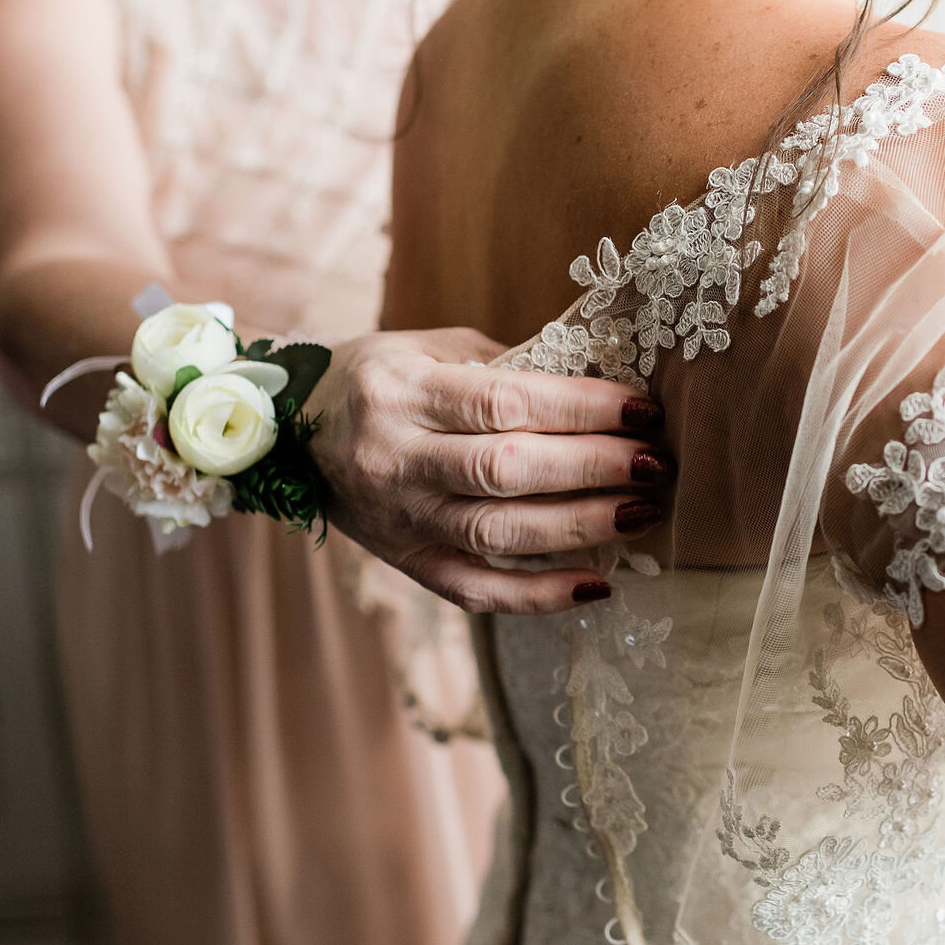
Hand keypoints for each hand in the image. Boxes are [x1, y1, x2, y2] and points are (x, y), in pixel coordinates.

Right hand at [304, 327, 669, 613]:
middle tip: (655, 463)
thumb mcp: (433, 348)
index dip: (580, 407)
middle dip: (593, 467)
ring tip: (641, 514)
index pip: (505, 401)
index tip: (642, 408)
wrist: (290, 432)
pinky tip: (597, 586)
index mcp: (403, 391)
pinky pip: (476, 591)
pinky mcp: (406, 564)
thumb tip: (604, 383)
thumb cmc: (382, 378)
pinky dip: (539, 596)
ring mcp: (400, 518)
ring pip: (497, 533)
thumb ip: (509, 367)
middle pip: (506, 469)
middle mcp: (396, 457)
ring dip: (580, 527)